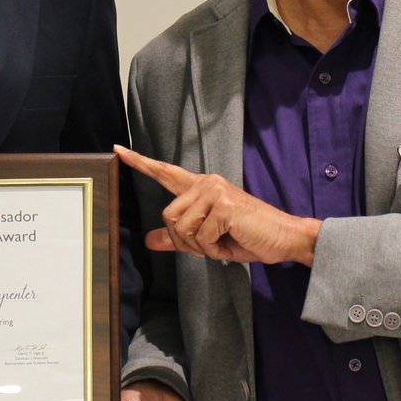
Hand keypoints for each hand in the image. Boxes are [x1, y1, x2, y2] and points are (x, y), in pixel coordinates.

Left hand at [115, 145, 319, 265]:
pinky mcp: (223, 205)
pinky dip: (214, 249)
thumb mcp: (207, 240)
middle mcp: (206, 183)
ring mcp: (215, 191)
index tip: (117, 150)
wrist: (283, 238)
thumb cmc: (247, 236)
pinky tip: (231, 240)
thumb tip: (149, 240)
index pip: (165, 172)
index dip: (140, 163)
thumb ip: (178, 238)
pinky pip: (202, 237)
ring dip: (200, 246)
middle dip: (185, 241)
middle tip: (209, 246)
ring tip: (223, 241)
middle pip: (169, 216)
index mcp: (201, 187)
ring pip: (182, 227)